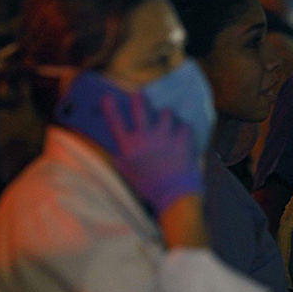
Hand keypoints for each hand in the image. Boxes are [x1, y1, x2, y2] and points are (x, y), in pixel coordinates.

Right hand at [101, 92, 203, 215]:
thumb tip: (114, 144)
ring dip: (167, 116)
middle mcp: (145, 139)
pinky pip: (184, 125)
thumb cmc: (148, 187)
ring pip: (166, 113)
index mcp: (128, 148)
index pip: (115, 123)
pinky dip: (184, 129)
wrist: (175, 196)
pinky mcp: (183, 139)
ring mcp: (165, 137)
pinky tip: (183, 135)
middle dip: (140, 99)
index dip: (110, 108)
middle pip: (140, 108)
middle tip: (140, 95)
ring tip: (168, 121)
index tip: (108, 97)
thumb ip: (120, 157)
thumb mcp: (127, 173)